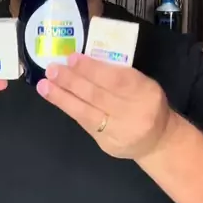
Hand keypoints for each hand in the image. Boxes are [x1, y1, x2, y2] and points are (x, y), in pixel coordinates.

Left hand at [36, 53, 172, 161]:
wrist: (158, 140)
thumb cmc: (146, 103)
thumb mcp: (143, 83)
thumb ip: (119, 73)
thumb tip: (83, 60)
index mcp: (146, 93)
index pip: (116, 79)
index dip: (92, 69)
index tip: (72, 58)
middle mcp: (134, 114)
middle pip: (98, 95)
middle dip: (71, 81)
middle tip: (52, 69)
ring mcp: (119, 132)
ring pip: (86, 112)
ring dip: (62, 97)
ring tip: (44, 85)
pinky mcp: (106, 145)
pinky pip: (84, 124)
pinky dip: (68, 108)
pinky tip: (55, 98)